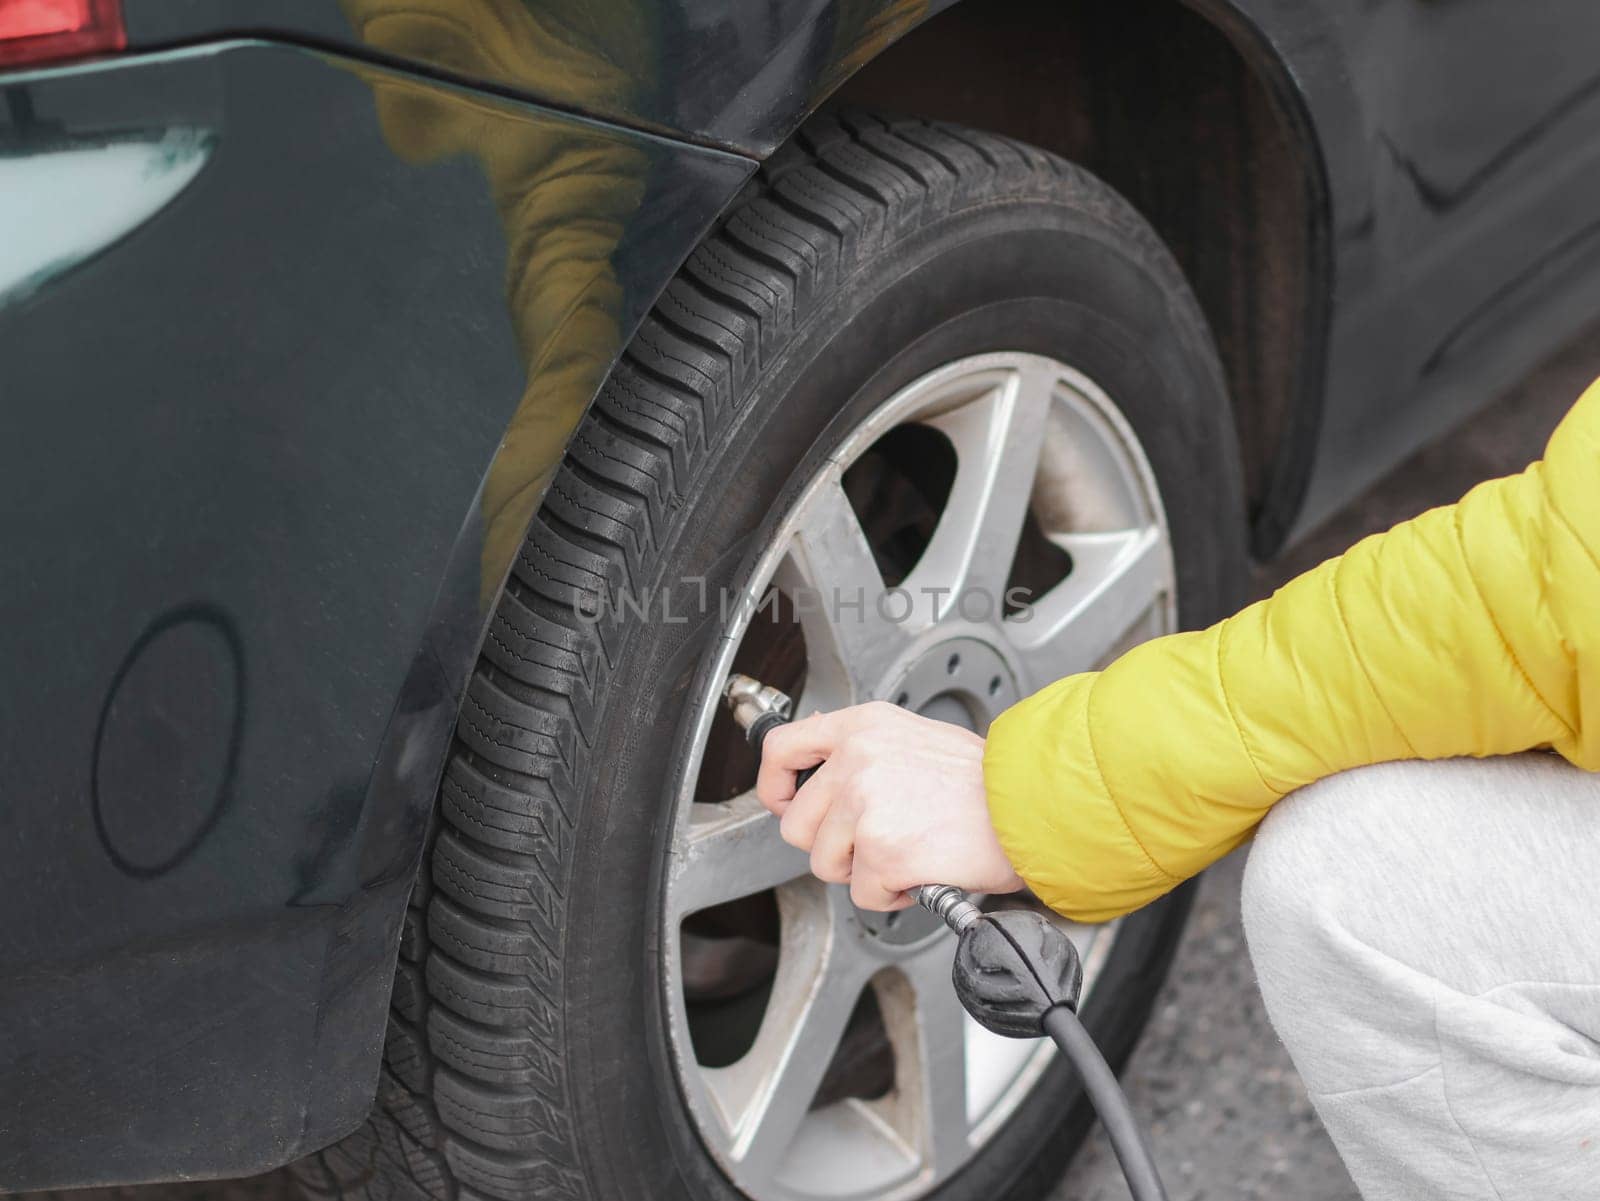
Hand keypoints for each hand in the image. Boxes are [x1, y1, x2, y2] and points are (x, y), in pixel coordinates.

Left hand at [755, 701, 1024, 909]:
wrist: (1033, 806)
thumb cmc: (987, 781)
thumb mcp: (915, 737)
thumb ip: (865, 750)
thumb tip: (826, 770)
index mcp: (862, 727)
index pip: (782, 749)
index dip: (774, 786)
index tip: (783, 802)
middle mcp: (857, 761)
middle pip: (797, 824)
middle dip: (831, 844)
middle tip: (874, 840)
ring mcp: (866, 807)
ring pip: (826, 863)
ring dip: (862, 870)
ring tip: (907, 849)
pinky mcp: (882, 852)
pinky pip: (863, 894)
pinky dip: (891, 894)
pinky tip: (921, 869)